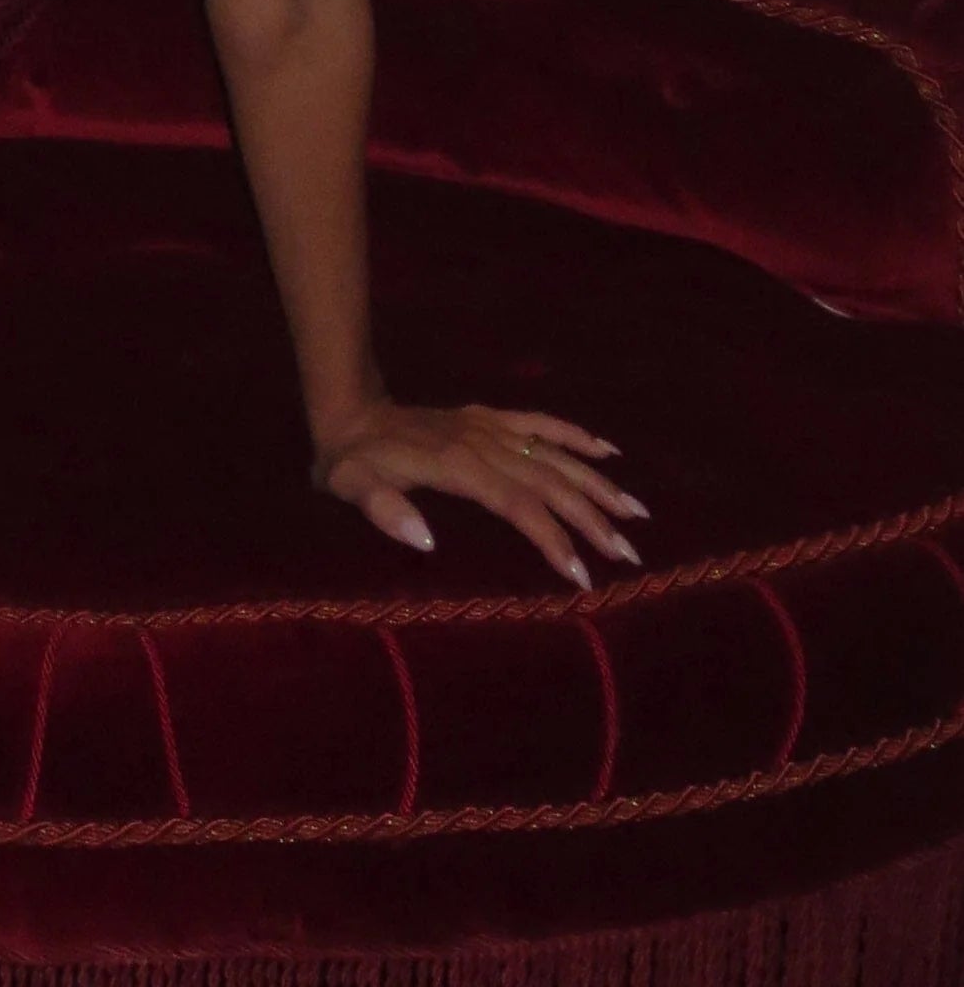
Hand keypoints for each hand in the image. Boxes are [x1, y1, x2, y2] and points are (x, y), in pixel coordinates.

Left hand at [311, 402, 645, 588]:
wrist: (350, 413)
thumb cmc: (352, 461)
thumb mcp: (351, 486)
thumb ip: (383, 510)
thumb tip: (424, 539)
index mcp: (458, 465)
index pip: (518, 505)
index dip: (552, 538)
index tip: (582, 573)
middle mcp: (484, 443)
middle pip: (550, 483)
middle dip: (592, 519)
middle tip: (628, 555)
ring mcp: (491, 427)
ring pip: (556, 455)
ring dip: (598, 484)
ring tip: (636, 513)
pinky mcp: (491, 417)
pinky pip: (542, 422)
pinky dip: (576, 435)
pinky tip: (610, 451)